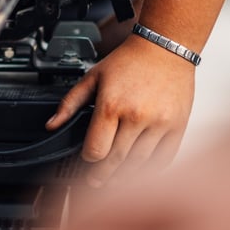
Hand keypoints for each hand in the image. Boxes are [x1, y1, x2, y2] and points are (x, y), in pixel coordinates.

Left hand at [45, 34, 194, 187]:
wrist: (166, 46)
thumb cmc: (129, 61)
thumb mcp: (93, 77)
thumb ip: (70, 103)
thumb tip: (51, 125)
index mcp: (111, 106)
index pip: (95, 149)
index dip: (88, 159)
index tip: (87, 159)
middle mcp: (136, 116)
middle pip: (116, 161)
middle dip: (103, 176)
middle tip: (96, 182)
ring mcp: (159, 123)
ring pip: (139, 163)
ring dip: (125, 177)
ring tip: (116, 180)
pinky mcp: (177, 126)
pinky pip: (164, 158)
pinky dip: (152, 170)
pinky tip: (141, 171)